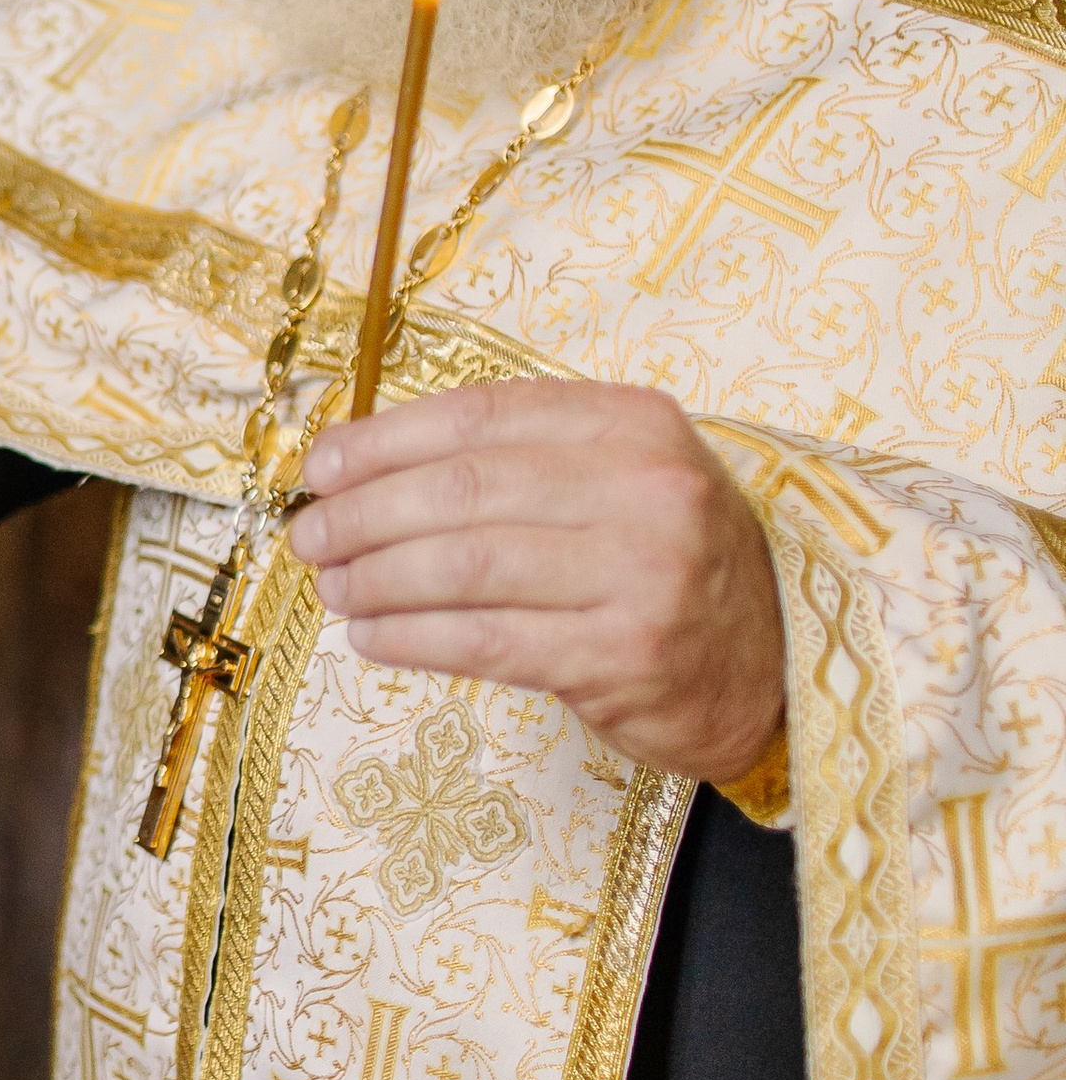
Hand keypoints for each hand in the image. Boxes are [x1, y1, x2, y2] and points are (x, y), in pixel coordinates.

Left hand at [293, 379, 783, 784]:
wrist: (769, 663)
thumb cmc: (664, 564)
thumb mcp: (619, 478)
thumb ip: (517, 458)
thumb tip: (364, 464)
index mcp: (634, 422)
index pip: (478, 417)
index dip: (382, 442)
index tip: (320, 468)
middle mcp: (646, 487)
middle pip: (461, 489)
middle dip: (363, 513)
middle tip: (311, 536)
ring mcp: (641, 571)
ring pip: (465, 564)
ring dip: (377, 576)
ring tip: (334, 587)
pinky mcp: (622, 654)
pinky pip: (484, 639)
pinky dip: (412, 636)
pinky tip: (373, 635)